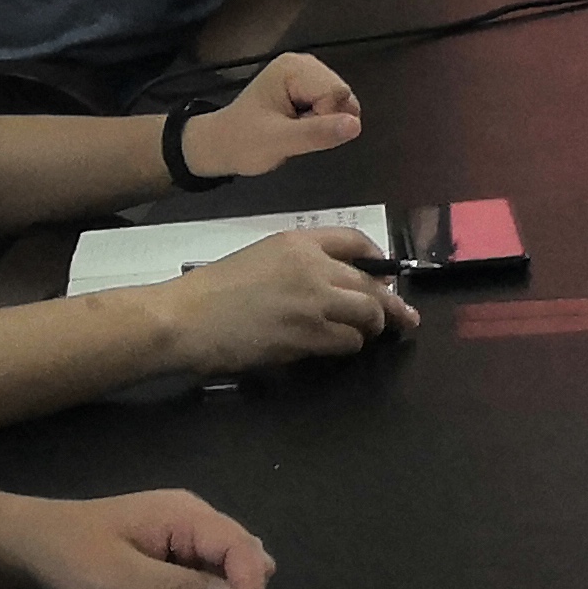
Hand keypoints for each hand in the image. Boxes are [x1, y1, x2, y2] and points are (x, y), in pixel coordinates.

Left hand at [0, 488, 272, 588]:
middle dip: (249, 582)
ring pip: (227, 555)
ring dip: (233, 584)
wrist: (26, 543)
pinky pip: (205, 562)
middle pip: (241, 545)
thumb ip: (177, 587)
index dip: (250, 583)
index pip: (238, 544)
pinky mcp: (167, 545)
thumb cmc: (70, 556)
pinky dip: (213, 585)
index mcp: (183, 514)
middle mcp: (189, 514)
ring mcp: (178, 528)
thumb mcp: (120, 577)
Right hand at [157, 228, 415, 374]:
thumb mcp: (260, 259)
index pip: (355, 240)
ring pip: (368, 313)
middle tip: (403, 319)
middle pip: (370, 283)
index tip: (388, 276)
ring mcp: (313, 300)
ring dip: (371, 328)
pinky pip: (348, 341)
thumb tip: (334, 283)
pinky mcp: (308, 334)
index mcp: (297, 242)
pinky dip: (349, 346)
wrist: (184, 318)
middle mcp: (313, 266)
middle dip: (391, 304)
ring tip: (367, 336)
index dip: (378, 258)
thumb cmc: (212, 291)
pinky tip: (340, 348)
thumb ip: (299, 264)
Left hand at [199, 52, 361, 177]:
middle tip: (294, 131)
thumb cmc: (243, 142)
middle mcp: (304, 64)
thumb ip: (317, 133)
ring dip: (323, 123)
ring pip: (341, 103)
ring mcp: (308, 74)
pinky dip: (321, 122)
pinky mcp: (310, 87)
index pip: (337, 93)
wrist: (221, 146)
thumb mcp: (278, 141)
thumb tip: (356, 126)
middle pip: (342, 96)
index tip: (297, 130)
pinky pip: (334, 107)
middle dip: (325, 121)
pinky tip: (298, 125)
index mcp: (293, 68)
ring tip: (294, 129)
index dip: (326, 119)